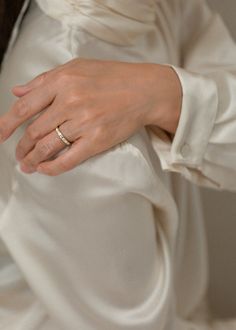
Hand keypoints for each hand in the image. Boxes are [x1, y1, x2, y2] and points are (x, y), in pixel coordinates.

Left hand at [0, 59, 181, 175]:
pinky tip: (44, 170)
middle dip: (21, 146)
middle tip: (18, 155)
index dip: (8, 124)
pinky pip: (68, 159)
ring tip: (27, 166)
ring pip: (47, 146)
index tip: (0, 135)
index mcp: (62, 81)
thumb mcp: (76, 67)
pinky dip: (52, 167)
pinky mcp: (97, 140)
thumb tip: (17, 91)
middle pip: (34, 130)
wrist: (144, 90)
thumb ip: (44, 80)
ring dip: (32, 160)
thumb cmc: (111, 77)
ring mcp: (84, 122)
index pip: (25, 107)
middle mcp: (70, 101)